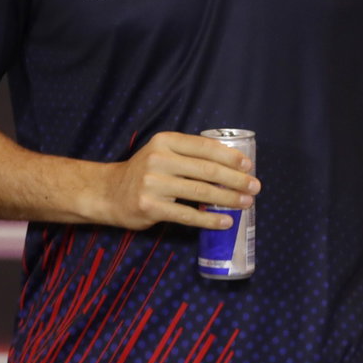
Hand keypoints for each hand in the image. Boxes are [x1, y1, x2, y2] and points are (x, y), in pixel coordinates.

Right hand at [97, 131, 259, 229]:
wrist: (108, 193)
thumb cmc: (144, 172)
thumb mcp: (162, 153)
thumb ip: (189, 154)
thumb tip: (231, 164)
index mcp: (165, 141)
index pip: (205, 147)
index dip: (230, 156)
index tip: (248, 165)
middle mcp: (159, 159)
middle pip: (207, 170)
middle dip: (236, 179)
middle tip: (255, 186)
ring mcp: (153, 184)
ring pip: (201, 192)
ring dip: (228, 199)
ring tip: (246, 203)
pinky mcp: (150, 207)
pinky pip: (187, 214)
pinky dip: (209, 219)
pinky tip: (225, 221)